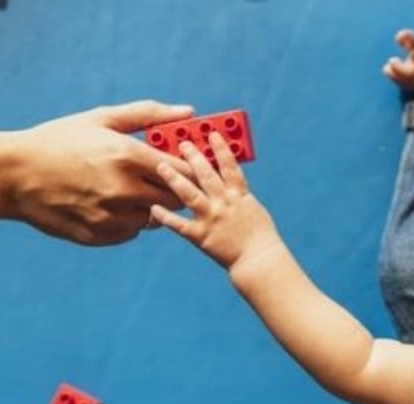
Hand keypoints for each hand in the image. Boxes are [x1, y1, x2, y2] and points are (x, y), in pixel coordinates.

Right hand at [4, 100, 194, 245]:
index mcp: (128, 157)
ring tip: (126, 189)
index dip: (189, 169)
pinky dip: (128, 220)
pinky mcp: (100, 236)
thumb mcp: (102, 118)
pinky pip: (131, 232)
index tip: (185, 165)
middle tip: (158, 178)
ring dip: (149, 206)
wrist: (13, 175)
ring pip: (154, 218)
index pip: (183, 171)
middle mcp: (124, 190)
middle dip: (173, 189)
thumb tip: (189, 112)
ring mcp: (112, 217)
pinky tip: (108, 203)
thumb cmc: (59, 140)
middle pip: (175, 199)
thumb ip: (150, 114)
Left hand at [149, 132, 281, 269]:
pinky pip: (179, 225)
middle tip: (181, 143)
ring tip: (161, 166)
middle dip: (193, 156)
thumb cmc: (260, 236)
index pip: (229, 165)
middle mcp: (224, 203)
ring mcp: (211, 218)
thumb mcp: (253, 208)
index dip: (220, 148)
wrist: (259, 259)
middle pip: (206, 174)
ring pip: (189, 194)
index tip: (211, 133)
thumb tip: (227, 179)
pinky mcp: (201, 236)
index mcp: (239, 195)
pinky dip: (165, 216)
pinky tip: (153, 207)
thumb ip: (238, 194)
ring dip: (174, 179)